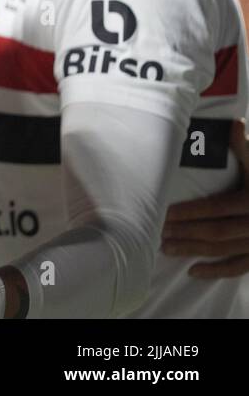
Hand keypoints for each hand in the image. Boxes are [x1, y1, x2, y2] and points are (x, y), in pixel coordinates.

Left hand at [162, 118, 248, 276]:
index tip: (163, 213)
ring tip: (165, 247)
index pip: (215, 208)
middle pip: (215, 231)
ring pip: (223, 250)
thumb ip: (245, 146)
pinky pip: (238, 268)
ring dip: (193, 250)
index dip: (188, 212)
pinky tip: (193, 271)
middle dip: (184, 231)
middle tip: (156, 231)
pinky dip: (216, 271)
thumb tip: (233, 123)